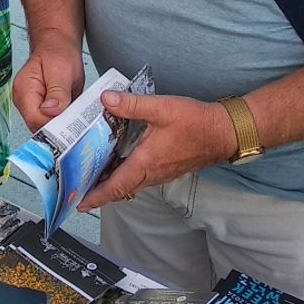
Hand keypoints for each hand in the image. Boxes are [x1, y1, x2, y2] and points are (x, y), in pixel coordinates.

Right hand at [13, 30, 85, 131]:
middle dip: (60, 127)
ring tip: (78, 116)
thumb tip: (51, 112)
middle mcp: (25, 102)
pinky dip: (65, 121)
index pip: (35, 119)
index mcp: (24, 91)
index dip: (54, 125)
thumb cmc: (58, 52)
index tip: (72, 123)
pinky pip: (53, 122)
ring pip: (48, 128)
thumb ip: (57, 92)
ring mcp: (33, 107)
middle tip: (79, 121)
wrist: (58, 45)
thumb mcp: (61, 70)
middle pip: (40, 127)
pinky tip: (75, 116)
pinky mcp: (44, 110)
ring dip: (64, 125)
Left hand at [78, 92, 238, 209]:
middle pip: (121, 189)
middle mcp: (152, 172)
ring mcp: (160, 172)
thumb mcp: (161, 108)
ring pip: (131, 184)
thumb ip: (132, 105)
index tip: (80, 204)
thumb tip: (106, 100)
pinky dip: (125, 175)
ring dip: (112, 184)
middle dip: (99, 192)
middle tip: (78, 190)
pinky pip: (140, 177)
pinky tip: (118, 163)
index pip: (116, 186)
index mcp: (147, 162)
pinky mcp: (166, 167)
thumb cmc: (196, 122)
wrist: (225, 132)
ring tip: (92, 176)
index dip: (97, 196)